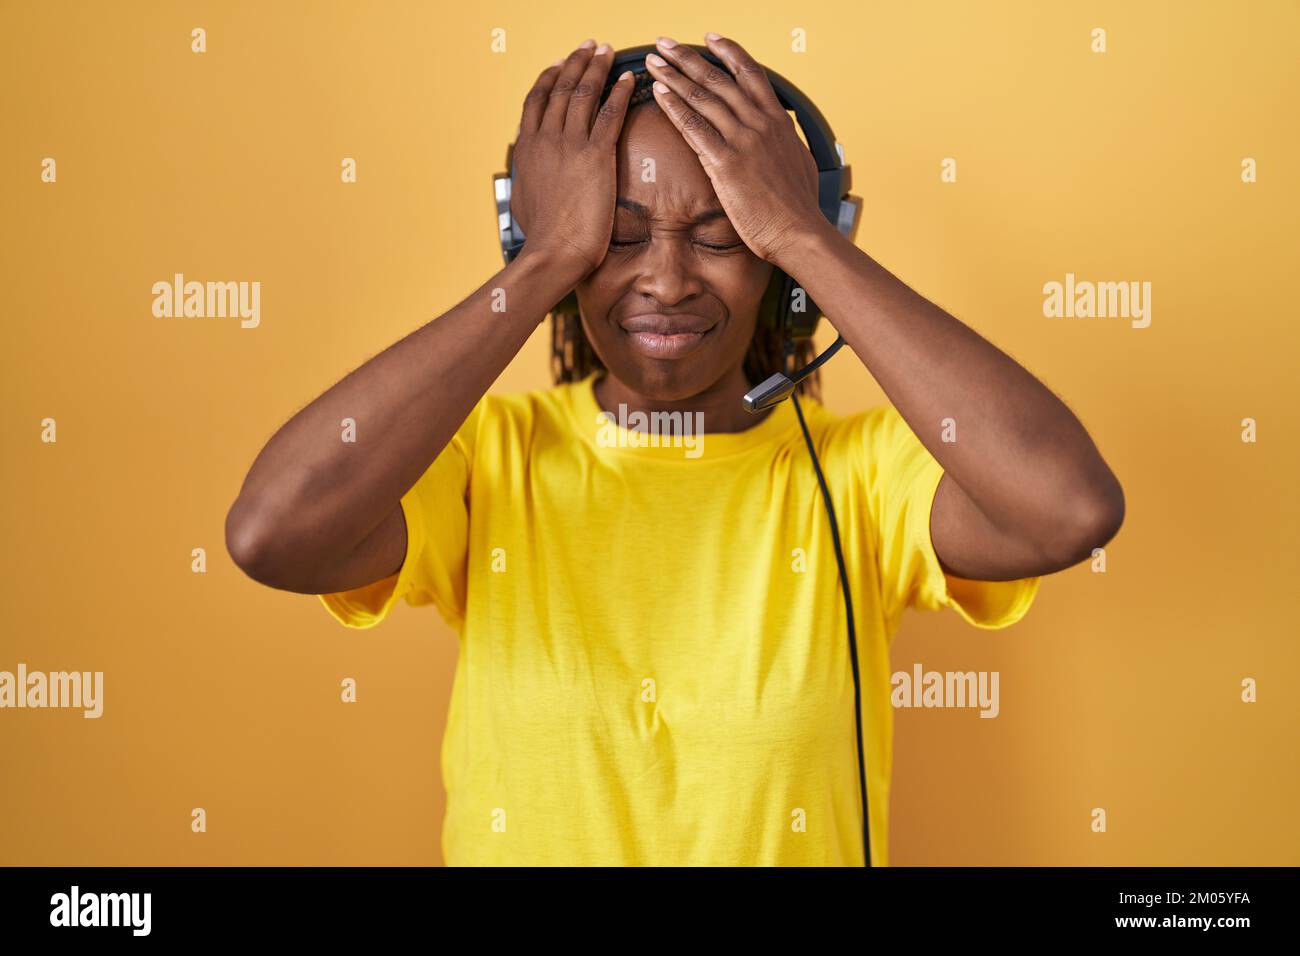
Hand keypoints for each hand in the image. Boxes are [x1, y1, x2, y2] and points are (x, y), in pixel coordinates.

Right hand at [510, 40, 635, 276]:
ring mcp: (570, 144)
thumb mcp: (522, 199)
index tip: (560, 63)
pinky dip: (619, 92)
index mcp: (527, 146)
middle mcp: (546, 138)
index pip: (537, 99)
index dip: (550, 77)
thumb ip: (525, 177)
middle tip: (589, 47)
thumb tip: (524, 174)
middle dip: (577, 62)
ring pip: (585, 93)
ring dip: (597, 67)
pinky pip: (610, 114)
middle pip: (562, 87)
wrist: (553, 250)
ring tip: (607, 52)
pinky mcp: (595, 156)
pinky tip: (628, 79)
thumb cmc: (541, 235)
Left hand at [643, 34, 825, 266]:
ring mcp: (743, 140)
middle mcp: (760, 123)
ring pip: (703, 97)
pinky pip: (694, 127)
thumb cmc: (798, 206)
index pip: (750, 73)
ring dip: (673, 76)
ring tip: (652, 61)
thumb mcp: (800, 162)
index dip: (728, 52)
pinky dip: (674, 107)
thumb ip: (786, 141)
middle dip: (687, 57)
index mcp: (778, 121)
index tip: (708, 38)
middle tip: (664, 42)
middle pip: (718, 78)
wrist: (799, 232)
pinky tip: (658, 93)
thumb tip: (784, 131)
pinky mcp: (726, 162)